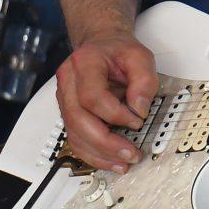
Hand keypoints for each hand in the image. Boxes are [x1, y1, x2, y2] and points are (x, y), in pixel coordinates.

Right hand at [56, 33, 158, 172]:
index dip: (115, 114)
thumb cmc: (119, 51)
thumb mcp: (141, 57)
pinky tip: (111, 162)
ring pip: (74, 133)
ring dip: (99, 154)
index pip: (92, 96)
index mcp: (84, 63)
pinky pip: (75, 139)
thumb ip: (144, 81)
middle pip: (78, 119)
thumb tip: (139, 110)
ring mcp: (64, 99)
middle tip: (131, 154)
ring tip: (124, 163)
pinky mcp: (69, 113)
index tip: (138, 121)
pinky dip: (93, 154)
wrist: (101, 44)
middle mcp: (68, 82)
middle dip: (105, 142)